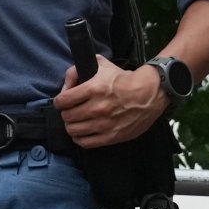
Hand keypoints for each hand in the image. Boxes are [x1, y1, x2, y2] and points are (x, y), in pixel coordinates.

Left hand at [52, 54, 171, 150]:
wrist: (149, 93)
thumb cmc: (123, 79)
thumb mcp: (101, 65)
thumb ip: (78, 70)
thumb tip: (66, 85)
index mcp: (93, 88)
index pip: (63, 100)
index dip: (59, 101)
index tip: (62, 102)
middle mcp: (97, 107)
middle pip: (67, 117)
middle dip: (66, 113)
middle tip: (70, 111)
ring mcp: (104, 124)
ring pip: (74, 130)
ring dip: (72, 126)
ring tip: (76, 122)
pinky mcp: (111, 136)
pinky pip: (85, 142)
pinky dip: (80, 138)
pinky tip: (82, 133)